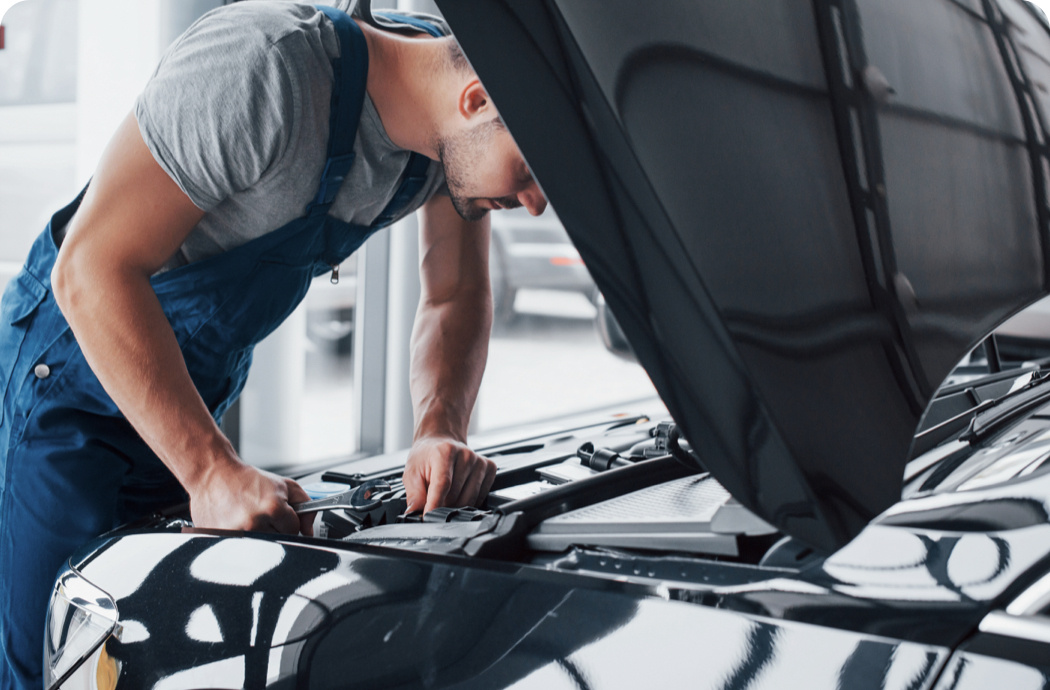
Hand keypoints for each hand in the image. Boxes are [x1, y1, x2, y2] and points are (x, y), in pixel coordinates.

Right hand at [188, 461, 313, 535]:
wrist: (214, 474)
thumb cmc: (247, 480)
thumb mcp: (283, 485)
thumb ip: (305, 504)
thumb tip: (309, 529)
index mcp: (272, 508)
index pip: (294, 529)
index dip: (288, 520)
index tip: (278, 513)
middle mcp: (254, 523)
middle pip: (278, 539)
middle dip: (274, 528)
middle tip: (261, 513)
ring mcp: (236, 534)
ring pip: (260, 546)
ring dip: (257, 535)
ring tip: (248, 517)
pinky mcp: (219, 540)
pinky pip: (239, 549)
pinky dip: (240, 538)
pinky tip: (235, 523)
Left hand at [402, 437, 496, 512]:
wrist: (441, 441)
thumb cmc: (426, 457)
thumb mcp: (412, 473)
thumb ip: (413, 495)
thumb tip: (414, 514)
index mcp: (445, 451)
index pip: (443, 484)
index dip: (435, 504)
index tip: (428, 517)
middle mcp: (465, 454)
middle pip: (456, 496)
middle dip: (442, 506)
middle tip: (433, 500)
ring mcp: (479, 461)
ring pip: (469, 500)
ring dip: (455, 505)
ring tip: (445, 496)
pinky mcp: (490, 468)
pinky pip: (480, 497)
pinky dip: (469, 502)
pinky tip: (459, 492)